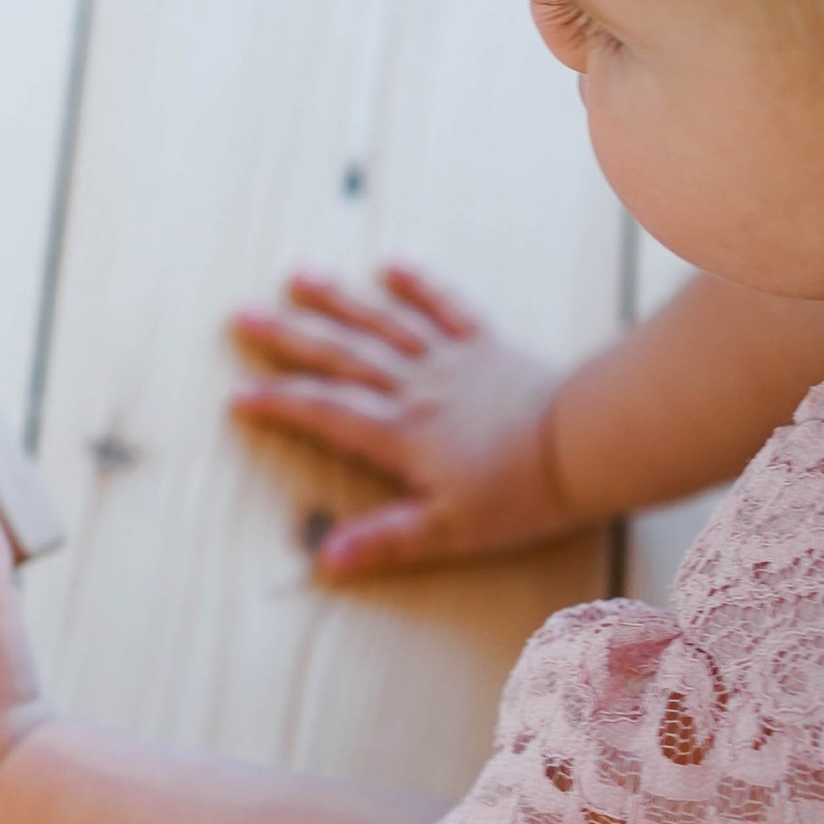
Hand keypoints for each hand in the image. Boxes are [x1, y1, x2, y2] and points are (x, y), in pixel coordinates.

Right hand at [227, 262, 583, 575]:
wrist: (585, 445)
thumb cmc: (519, 495)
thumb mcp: (449, 533)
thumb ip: (386, 540)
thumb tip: (326, 559)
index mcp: (400, 435)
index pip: (326, 414)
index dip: (280, 404)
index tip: (238, 395)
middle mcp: (415, 388)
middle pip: (341, 357)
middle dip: (288, 337)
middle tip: (241, 314)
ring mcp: (450, 361)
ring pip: (383, 323)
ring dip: (338, 299)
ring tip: (298, 275)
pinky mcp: (488, 345)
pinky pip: (448, 307)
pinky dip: (420, 285)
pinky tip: (392, 265)